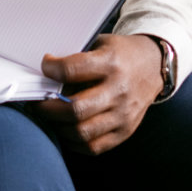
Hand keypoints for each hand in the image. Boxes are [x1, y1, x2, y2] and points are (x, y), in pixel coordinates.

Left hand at [35, 33, 163, 154]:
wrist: (153, 65)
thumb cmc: (121, 53)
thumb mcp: (101, 43)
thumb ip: (78, 58)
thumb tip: (46, 74)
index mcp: (110, 63)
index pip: (72, 70)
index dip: (51, 70)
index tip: (45, 68)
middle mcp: (118, 90)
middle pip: (76, 109)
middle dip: (48, 108)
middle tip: (37, 103)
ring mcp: (123, 114)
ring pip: (82, 132)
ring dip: (59, 127)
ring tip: (50, 118)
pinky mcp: (125, 131)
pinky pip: (94, 147)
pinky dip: (74, 142)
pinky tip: (66, 130)